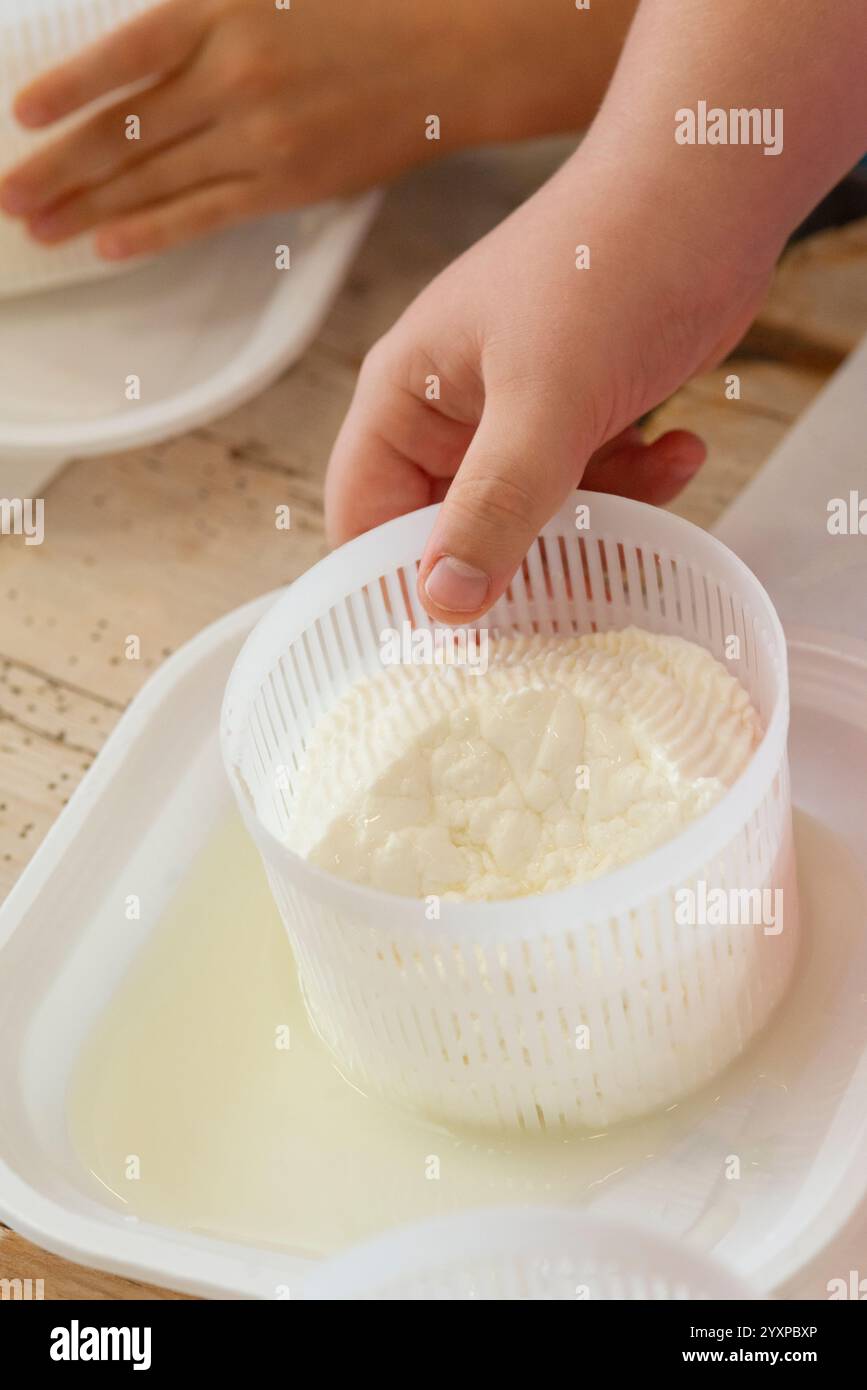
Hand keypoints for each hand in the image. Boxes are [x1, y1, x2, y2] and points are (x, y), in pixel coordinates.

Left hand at [0, 0, 495, 259]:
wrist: (452, 51)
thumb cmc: (368, 5)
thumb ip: (208, 12)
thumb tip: (148, 52)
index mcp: (223, 9)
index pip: (123, 56)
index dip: (66, 89)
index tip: (19, 118)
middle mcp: (232, 76)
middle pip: (125, 132)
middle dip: (57, 167)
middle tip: (7, 196)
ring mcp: (260, 137)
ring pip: (156, 180)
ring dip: (90, 207)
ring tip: (40, 227)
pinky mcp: (289, 184)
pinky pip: (206, 213)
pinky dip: (154, 230)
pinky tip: (110, 244)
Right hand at [326, 149, 773, 622]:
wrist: (712, 188)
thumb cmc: (608, 264)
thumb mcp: (546, 398)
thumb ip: (494, 506)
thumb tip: (444, 606)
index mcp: (405, 398)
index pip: (363, 516)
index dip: (396, 582)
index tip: (452, 641)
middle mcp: (451, 413)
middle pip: (451, 528)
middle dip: (513, 564)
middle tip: (571, 593)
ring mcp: (517, 414)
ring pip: (531, 516)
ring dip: (595, 522)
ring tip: (649, 494)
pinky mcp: (579, 414)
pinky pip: (591, 485)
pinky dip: (637, 485)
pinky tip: (680, 449)